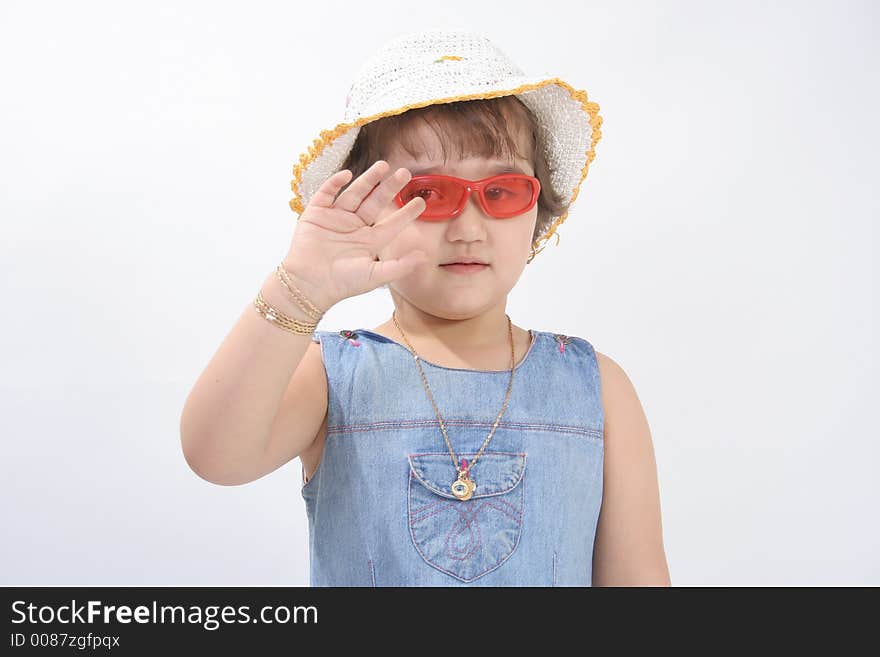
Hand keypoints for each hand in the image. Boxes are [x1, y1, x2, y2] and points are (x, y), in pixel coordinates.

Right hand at [281, 160, 427, 309]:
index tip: (421, 201)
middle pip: (375, 202)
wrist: (309, 285)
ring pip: (355, 194)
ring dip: (368, 179)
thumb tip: (424, 257)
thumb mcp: (375, 276)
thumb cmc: (342, 284)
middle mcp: (354, 227)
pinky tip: (347, 175)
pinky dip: (335, 183)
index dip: (406, 213)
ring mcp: (335, 219)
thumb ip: (400, 266)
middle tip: (405, 173)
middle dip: (389, 188)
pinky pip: (327, 194)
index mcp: (369, 241)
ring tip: (383, 165)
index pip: (392, 223)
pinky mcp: (316, 214)